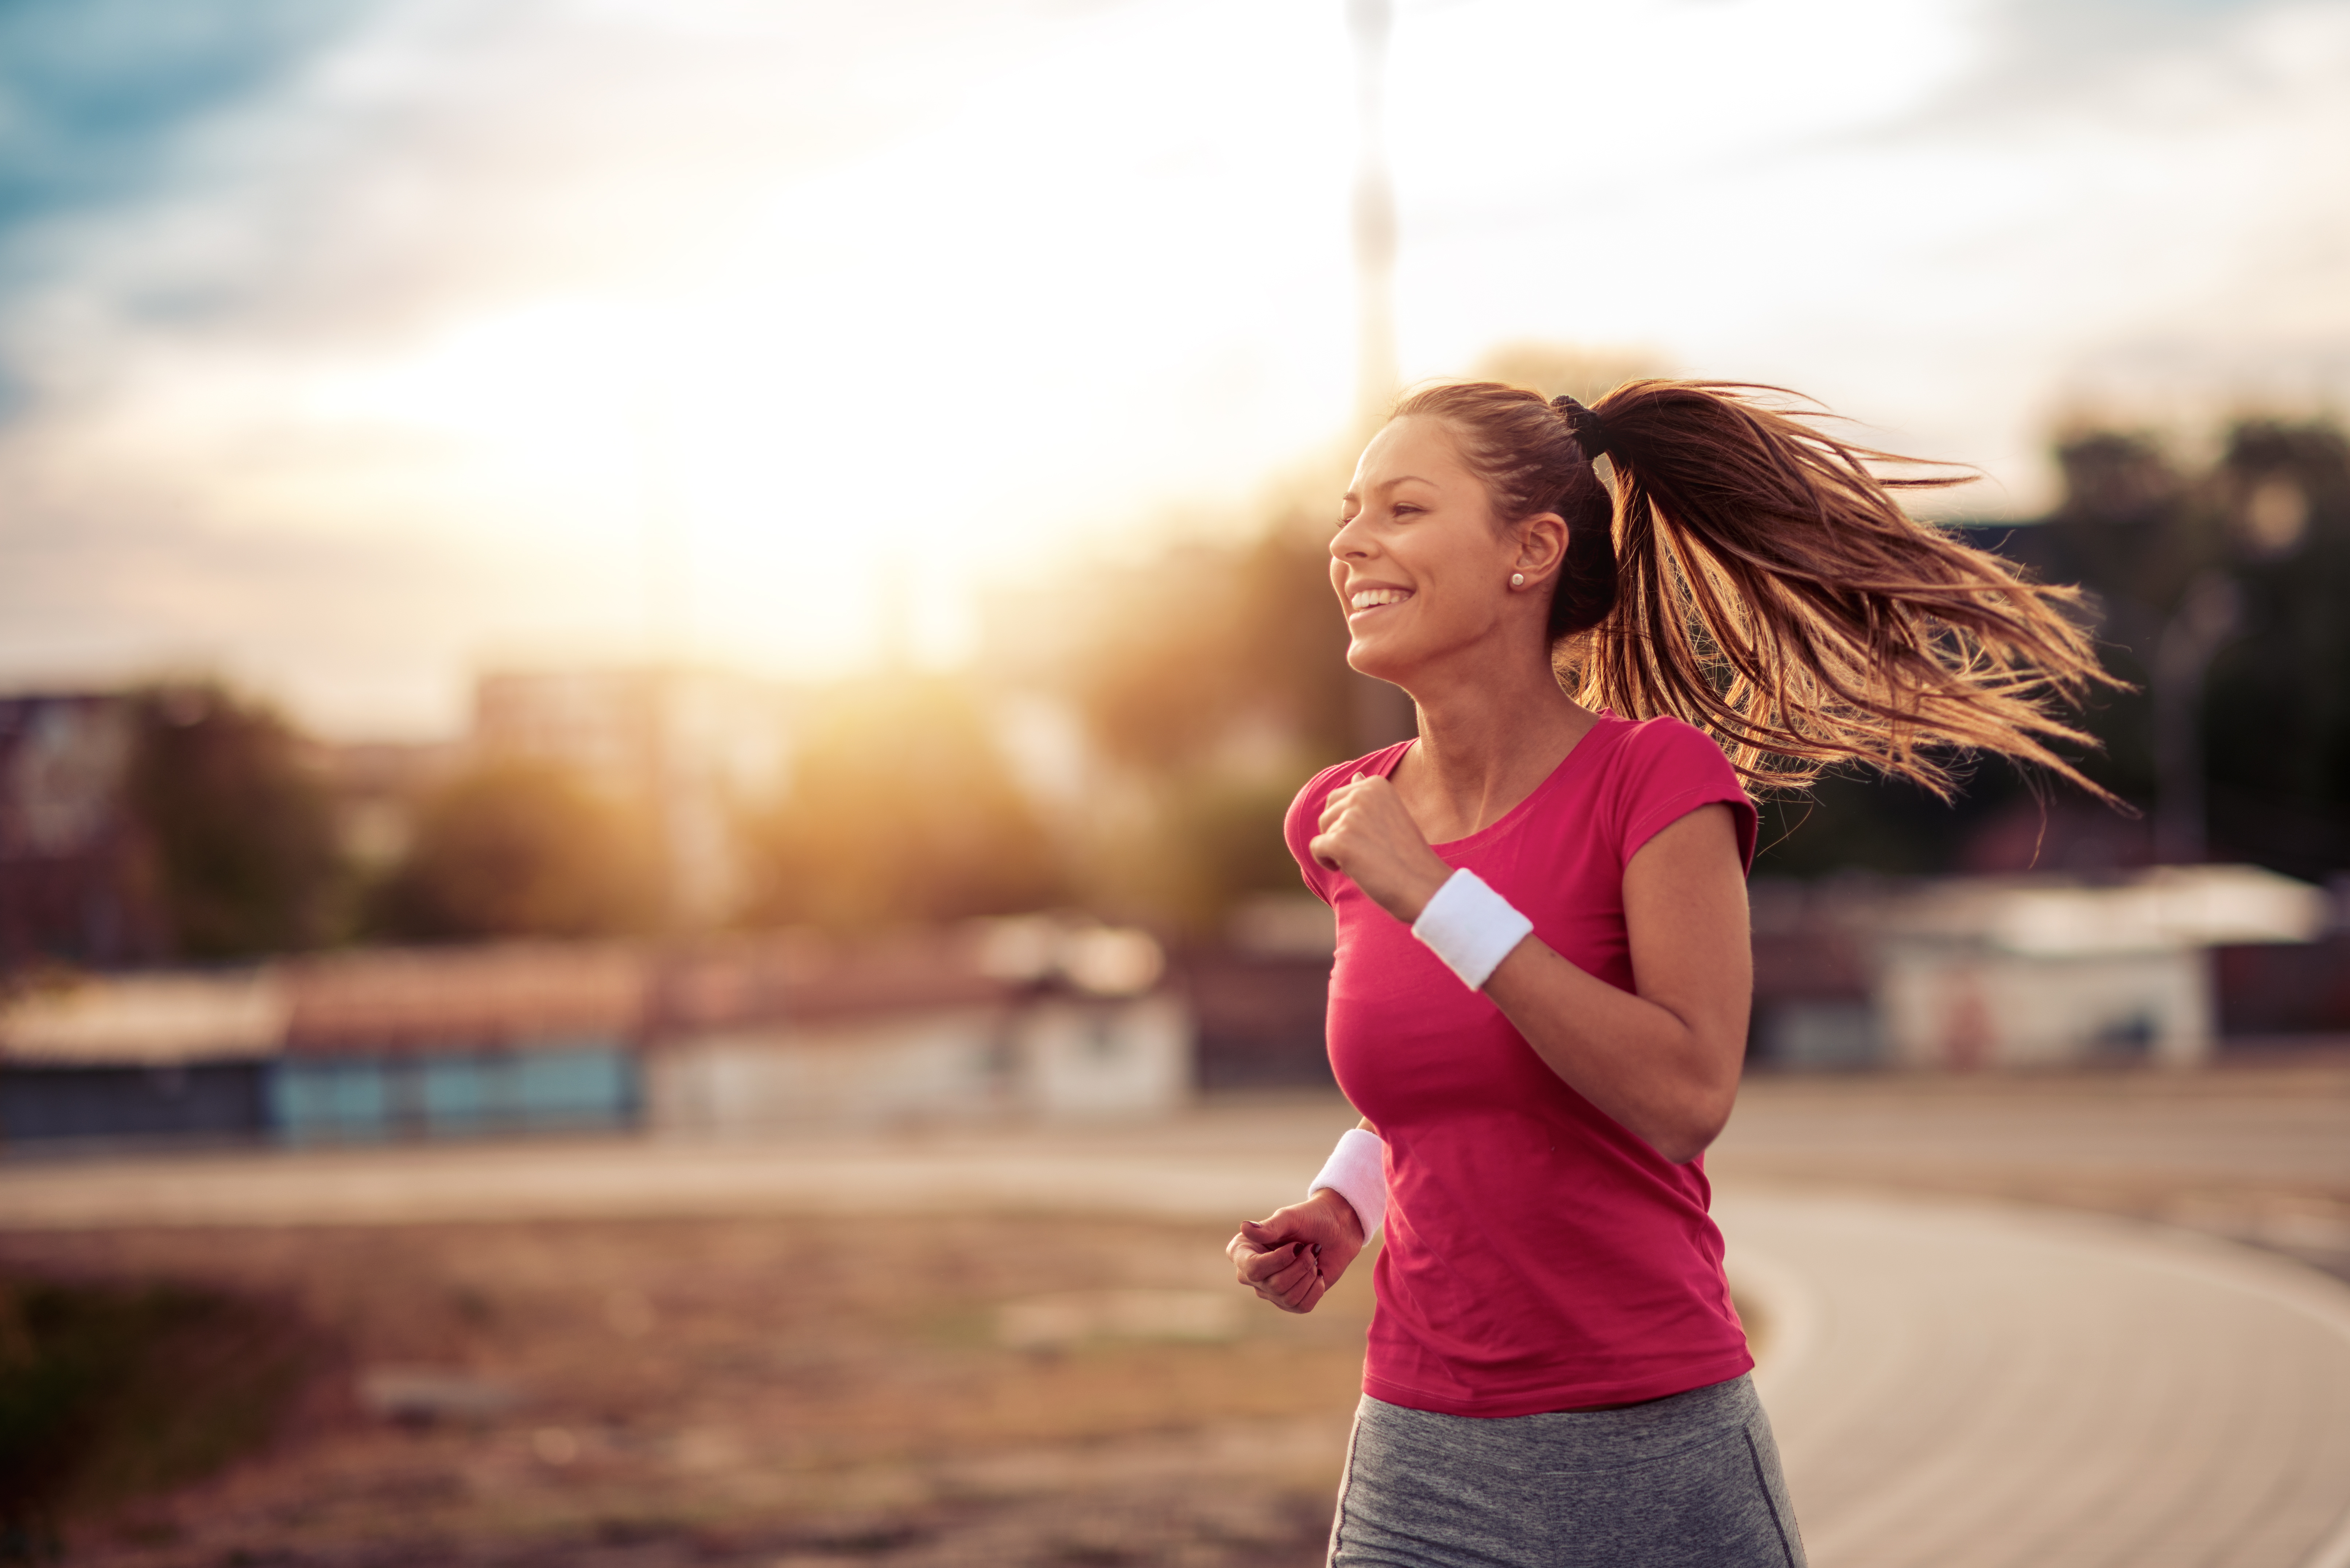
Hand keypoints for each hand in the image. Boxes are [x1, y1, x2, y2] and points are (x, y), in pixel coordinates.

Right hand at [1226, 1188, 1368, 1314]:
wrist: (1336, 1229)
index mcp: (1243, 1251)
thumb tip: (1245, 1228)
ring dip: (1309, 1275)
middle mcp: (1251, 1273)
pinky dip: (1316, 1290)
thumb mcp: (1290, 1218)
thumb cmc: (1309, 1218)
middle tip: (1311, 1247)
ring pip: (1288, 1297)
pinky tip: (1319, 1274)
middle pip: (1274, 1285)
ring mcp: (1270, 1290)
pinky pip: (1301, 1307)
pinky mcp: (1289, 1301)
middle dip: (1300, 1266)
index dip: (1278, 1260)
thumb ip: (1268, 1227)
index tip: (1297, 1245)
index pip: (1252, 1268)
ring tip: (1314, 1258)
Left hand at [1308, 772, 1453, 924]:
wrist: (1423, 885)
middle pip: (1327, 812)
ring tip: (1366, 859)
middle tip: (1368, 849)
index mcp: (1376, 784)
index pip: (1340, 797)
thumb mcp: (1391, 814)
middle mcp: (1362, 794)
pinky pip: (1316, 848)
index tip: (1374, 837)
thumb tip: (1356, 775)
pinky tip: (1352, 869)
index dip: (1350, 822)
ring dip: (1337, 849)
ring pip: (1323, 831)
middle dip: (1339, 832)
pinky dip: (1327, 862)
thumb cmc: (1408, 854)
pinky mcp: (1340, 840)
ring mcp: (1351, 816)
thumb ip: (1370, 796)